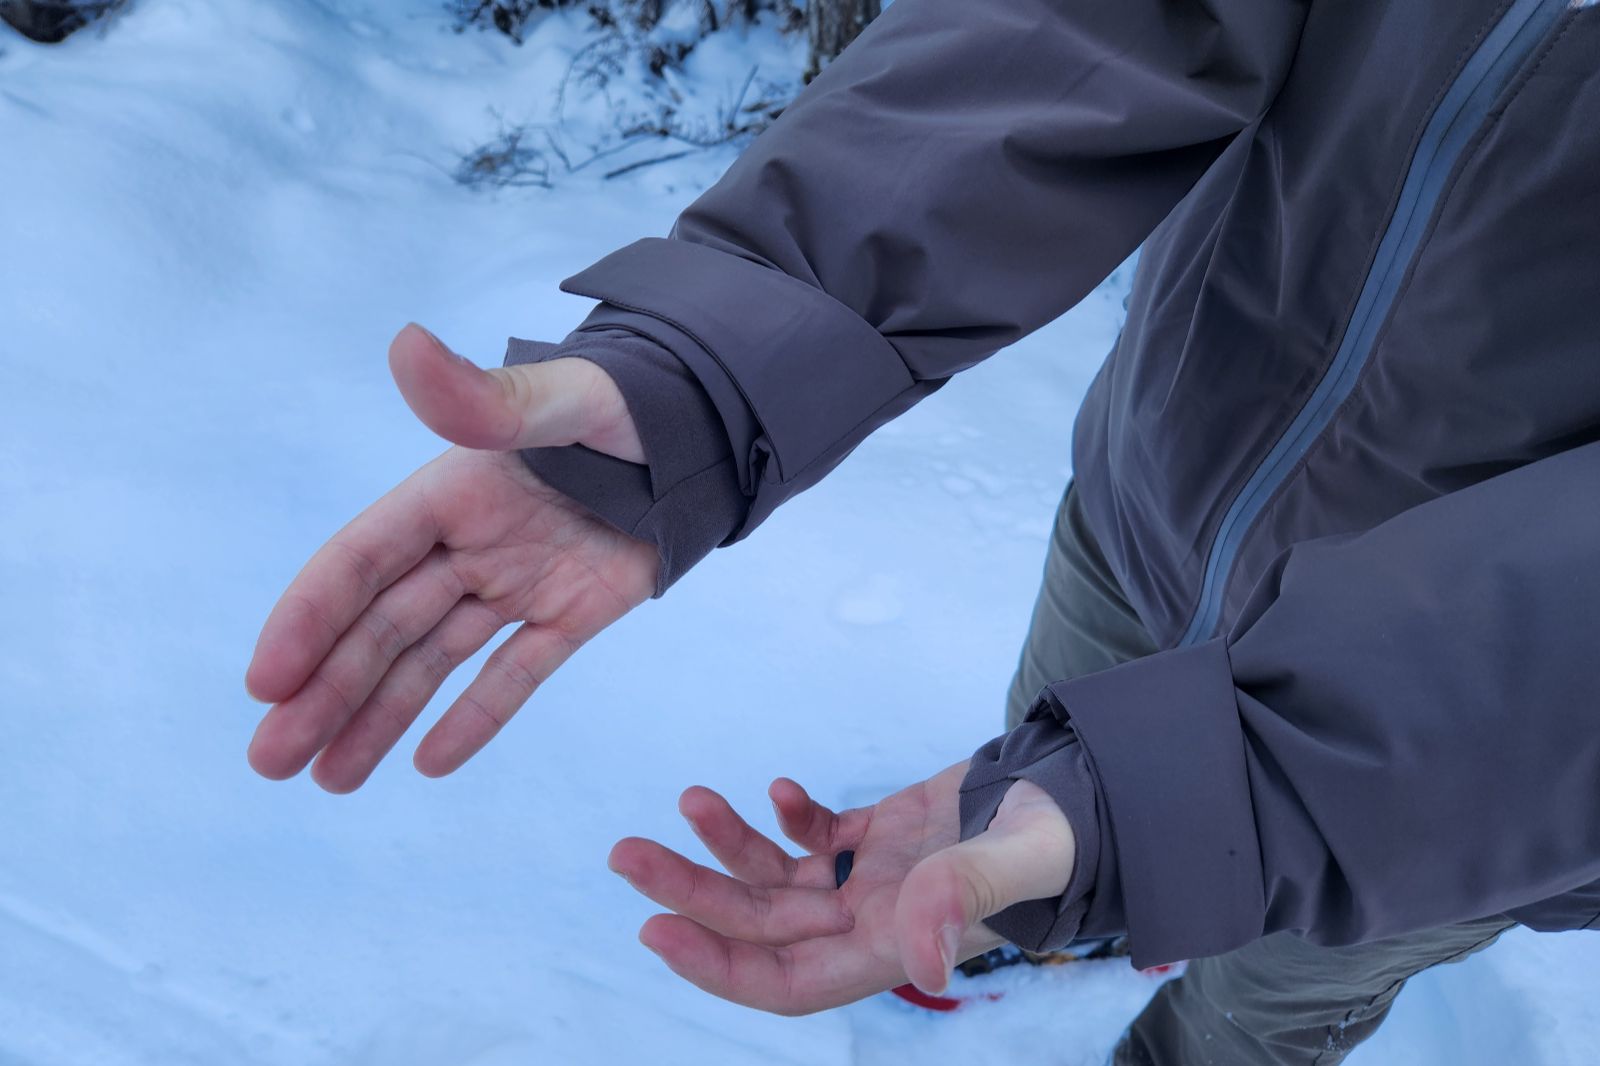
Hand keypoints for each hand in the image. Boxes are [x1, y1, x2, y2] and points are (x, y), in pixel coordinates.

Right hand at [244, 324, 658, 790]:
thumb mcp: (563, 401)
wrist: (701, 431)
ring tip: (329, 779)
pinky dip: (477, 716)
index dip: (309, 619)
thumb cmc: (627, 405)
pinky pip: (516, 673)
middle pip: (382, 626)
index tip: (265, 683)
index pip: (361, 561)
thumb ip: (488, 399)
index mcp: (450, 491)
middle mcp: (470, 542)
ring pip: (434, 660)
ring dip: (380, 717)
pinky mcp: (571, 613)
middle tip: (270, 762)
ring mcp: (518, 582)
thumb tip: (407, 345)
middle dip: (325, 693)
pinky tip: (429, 764)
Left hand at [609, 763, 1077, 1013]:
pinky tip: (780, 790)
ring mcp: (874, 881)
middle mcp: (872, 923)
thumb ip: (966, 894)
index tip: (654, 931)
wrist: (1087, 794)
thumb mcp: (1020, 854)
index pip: (788, 982)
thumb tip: (919, 961)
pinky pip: (815, 842)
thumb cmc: (1063, 832)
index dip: (719, 967)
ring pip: (776, 882)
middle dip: (691, 893)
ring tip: (690, 799)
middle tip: (624, 854)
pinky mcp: (882, 839)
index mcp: (894, 946)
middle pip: (761, 927)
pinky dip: (786, 818)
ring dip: (726, 847)